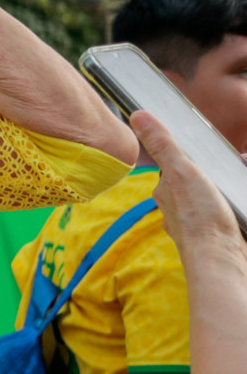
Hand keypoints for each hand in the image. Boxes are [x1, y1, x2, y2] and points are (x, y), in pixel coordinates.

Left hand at [133, 111, 246, 276]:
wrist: (220, 258)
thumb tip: (137, 115)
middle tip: (237, 163)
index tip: (210, 153)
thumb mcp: (181, 171)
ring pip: (211, 198)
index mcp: (165, 191)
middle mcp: (176, 209)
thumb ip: (162, 144)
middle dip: (215, 172)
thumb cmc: (199, 217)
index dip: (192, 158)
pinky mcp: (217, 234)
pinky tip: (238, 203)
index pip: (174, 167)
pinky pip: (223, 213)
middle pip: (195, 182)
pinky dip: (232, 205)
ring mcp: (196, 223)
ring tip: (239, 174)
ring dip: (226, 187)